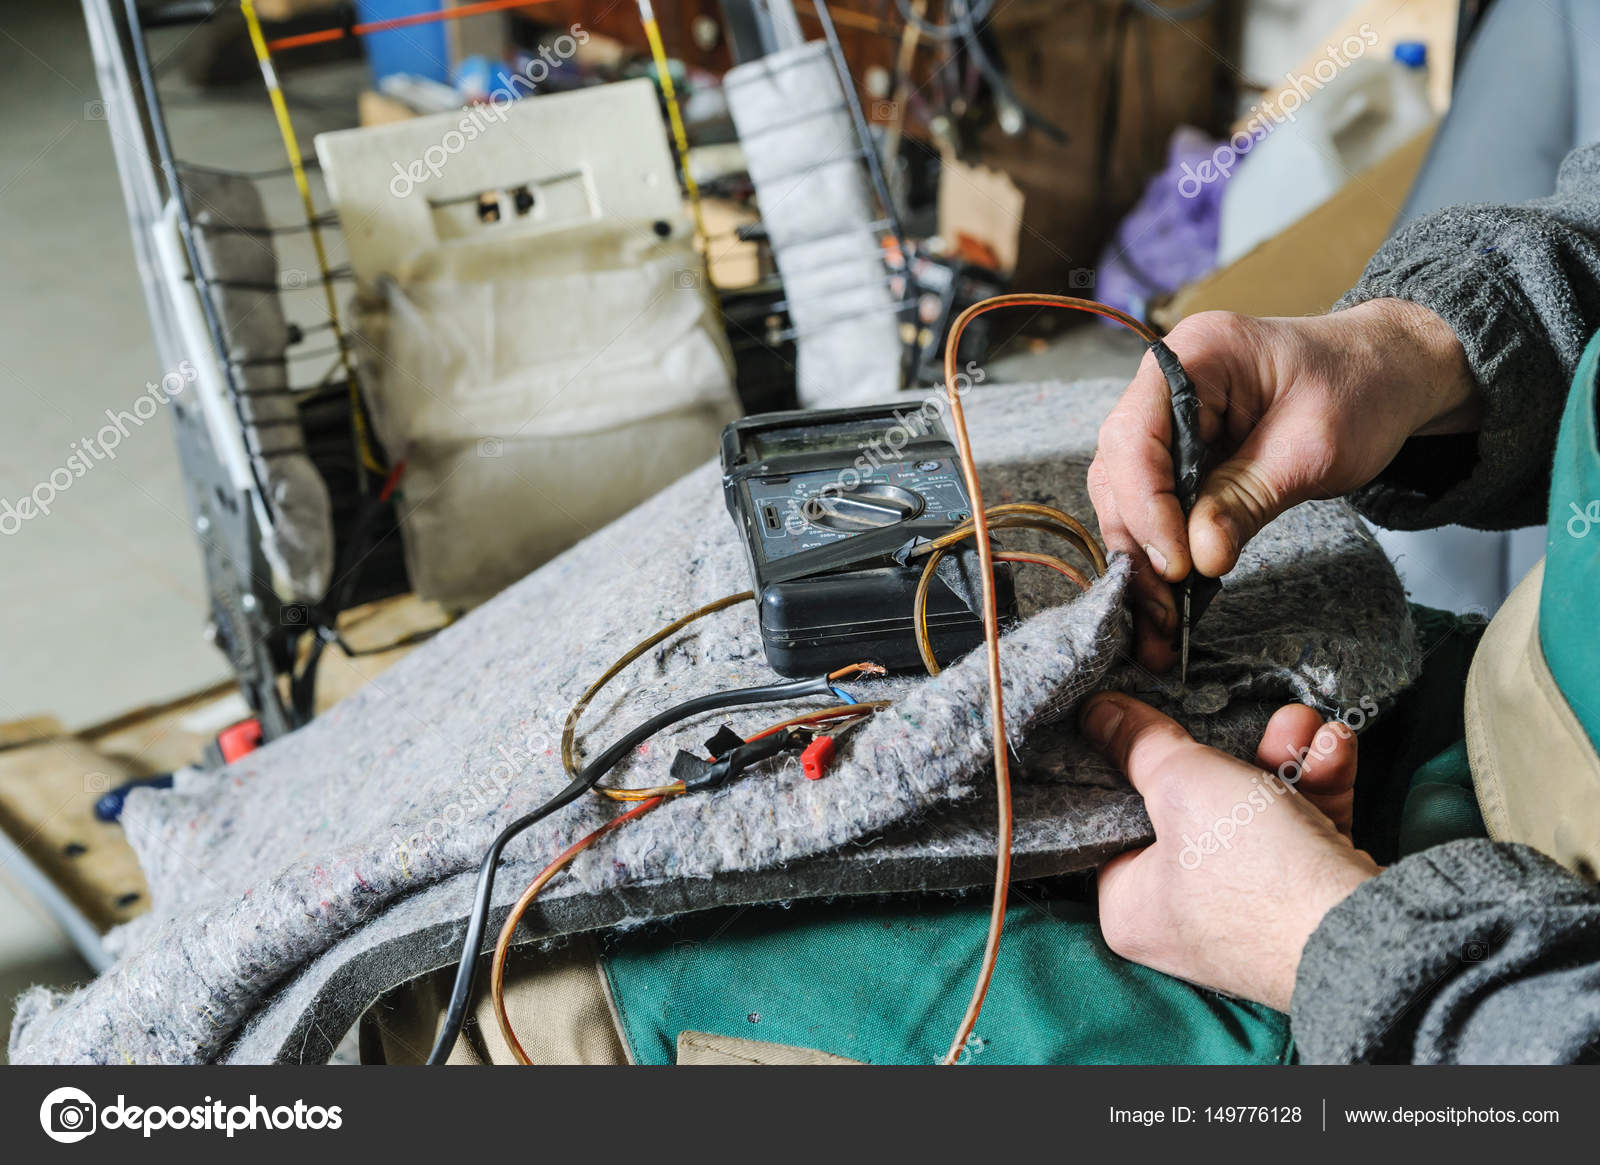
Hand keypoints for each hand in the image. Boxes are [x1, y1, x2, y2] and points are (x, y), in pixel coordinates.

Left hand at [1082, 692, 1380, 1011]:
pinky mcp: (1303, 904)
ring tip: (1300, 722)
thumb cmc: (1254, 869)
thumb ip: (1139, 743)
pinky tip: (1333, 748)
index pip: (1116, 822)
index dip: (1133, 766)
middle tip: (1245, 715)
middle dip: (1234, 751)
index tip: (1150, 722)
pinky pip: (1298, 834)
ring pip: (1254, 815)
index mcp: (1130, 907)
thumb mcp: (1183, 784)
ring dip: (1283, 760)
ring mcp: (1248, 914)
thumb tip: (1095, 713)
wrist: (1366, 931)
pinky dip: (1316, 789)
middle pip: (1193, 810)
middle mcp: (1182, 919)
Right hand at [1088, 300, 1479, 670]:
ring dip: (1141, 553)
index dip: (1145, 504)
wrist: (1387, 372)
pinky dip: (1161, 547)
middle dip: (1137, 539)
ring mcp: (1167, 418)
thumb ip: (1247, 499)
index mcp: (1195, 355)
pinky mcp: (1178, 452)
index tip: (1175, 562)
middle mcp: (1165, 384)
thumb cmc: (1360, 389)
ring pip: (1125, 492)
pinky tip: (1174, 589)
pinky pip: (1153, 502)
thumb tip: (1198, 557)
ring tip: (1164, 613)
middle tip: (1164, 605)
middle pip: (1119, 468)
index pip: (1135, 435)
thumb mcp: (1313, 448)